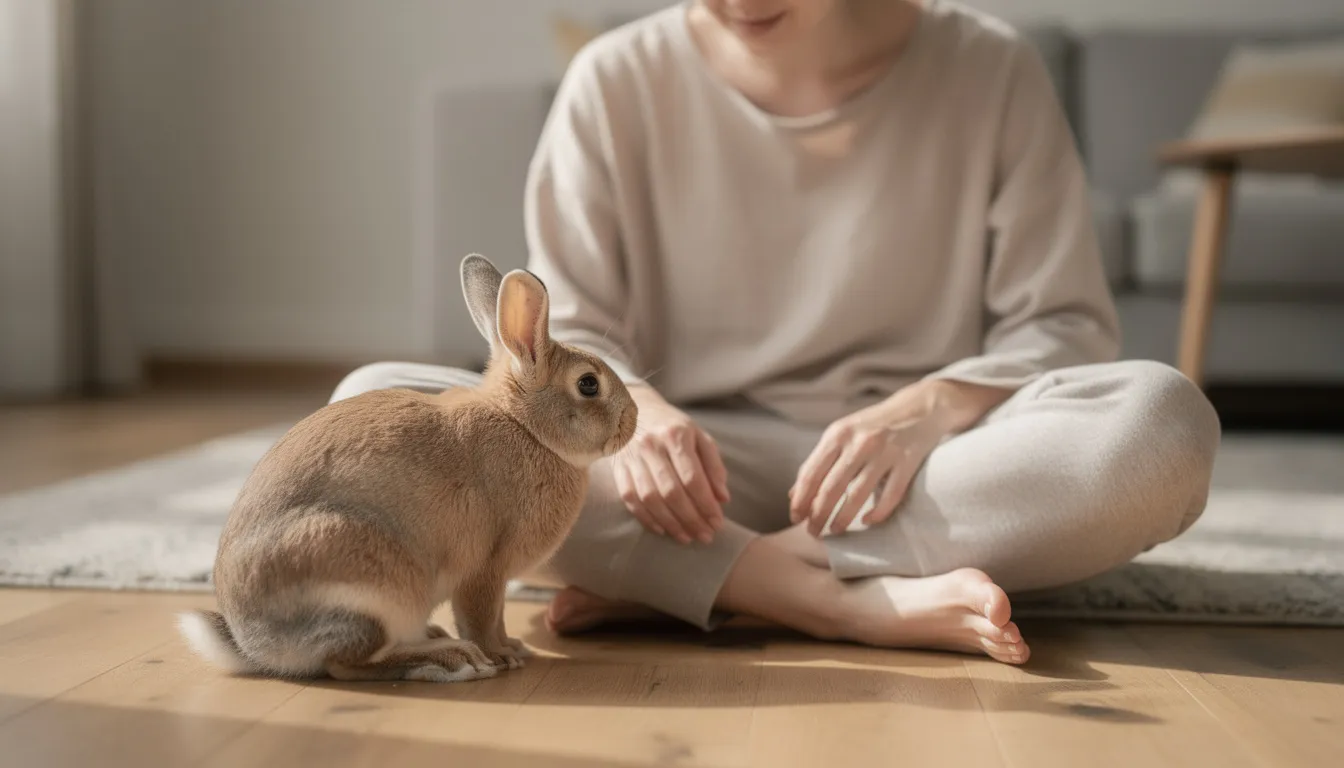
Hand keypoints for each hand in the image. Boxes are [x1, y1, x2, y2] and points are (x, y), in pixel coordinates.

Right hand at [612, 386, 730, 543]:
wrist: (633, 408)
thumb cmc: (672, 426)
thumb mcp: (698, 436)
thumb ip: (713, 466)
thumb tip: (723, 499)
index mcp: (676, 434)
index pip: (693, 477)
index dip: (706, 504)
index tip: (718, 522)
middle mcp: (652, 445)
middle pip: (672, 492)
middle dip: (691, 519)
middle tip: (706, 536)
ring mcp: (632, 457)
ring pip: (650, 499)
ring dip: (670, 523)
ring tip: (687, 537)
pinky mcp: (618, 467)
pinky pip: (630, 498)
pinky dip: (646, 518)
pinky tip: (662, 529)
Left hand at [788, 378, 1012, 536]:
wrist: (919, 406)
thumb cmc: (873, 425)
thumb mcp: (842, 434)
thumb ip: (819, 462)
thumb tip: (793, 495)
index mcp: (837, 434)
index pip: (811, 472)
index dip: (801, 499)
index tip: (795, 518)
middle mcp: (859, 442)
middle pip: (831, 487)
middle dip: (818, 514)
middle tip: (812, 533)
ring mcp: (884, 452)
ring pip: (858, 494)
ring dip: (843, 518)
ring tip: (834, 531)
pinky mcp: (907, 461)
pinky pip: (890, 495)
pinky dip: (877, 512)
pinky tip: (867, 521)